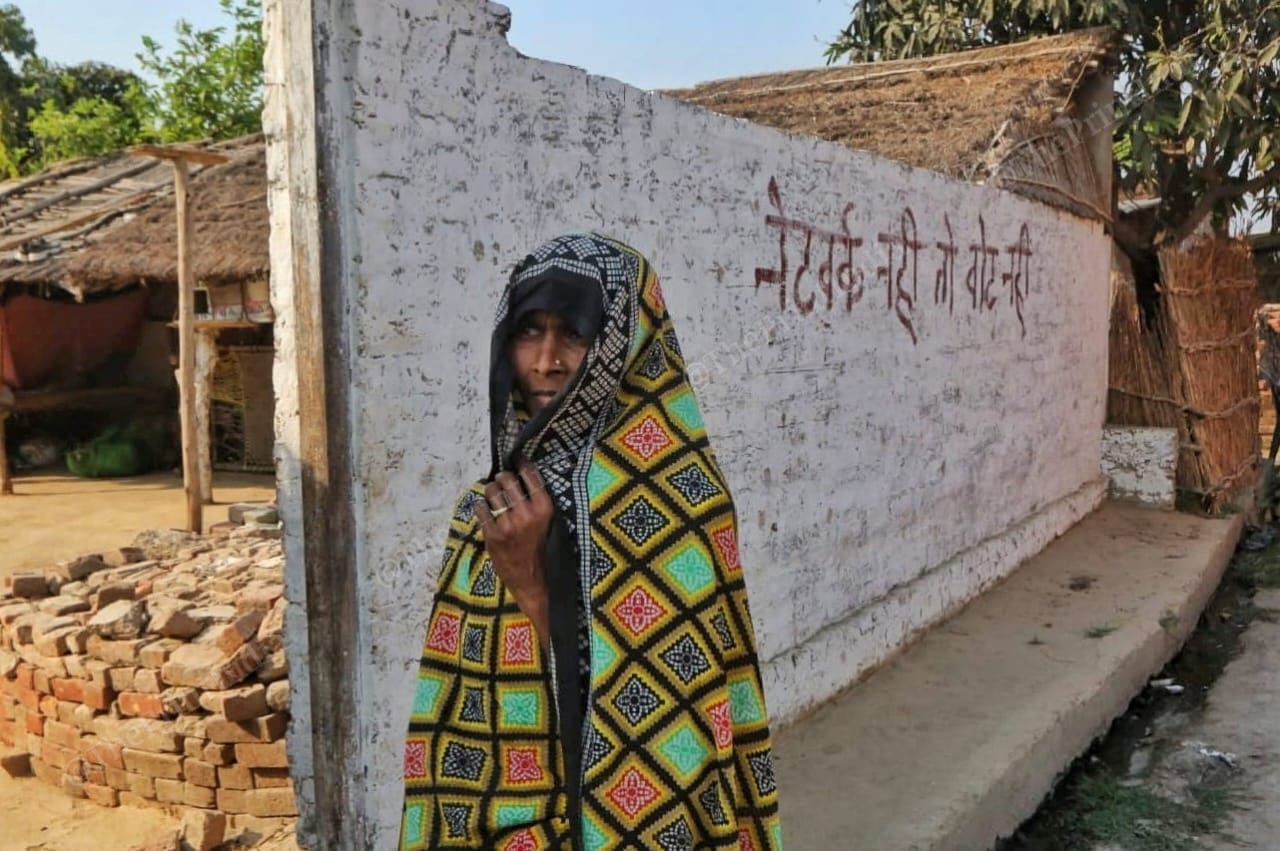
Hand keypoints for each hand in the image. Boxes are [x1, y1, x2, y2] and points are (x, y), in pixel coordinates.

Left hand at [475, 459, 552, 646]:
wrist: (534, 582)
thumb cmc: (542, 550)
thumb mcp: (548, 523)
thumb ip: (536, 502)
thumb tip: (520, 478)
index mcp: (544, 509)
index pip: (530, 475)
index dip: (520, 462)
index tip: (516, 458)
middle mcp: (526, 513)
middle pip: (507, 479)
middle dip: (502, 477)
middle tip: (502, 479)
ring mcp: (507, 524)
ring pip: (491, 491)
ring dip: (491, 490)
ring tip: (494, 494)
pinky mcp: (492, 534)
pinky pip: (480, 509)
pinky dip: (482, 506)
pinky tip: (486, 510)